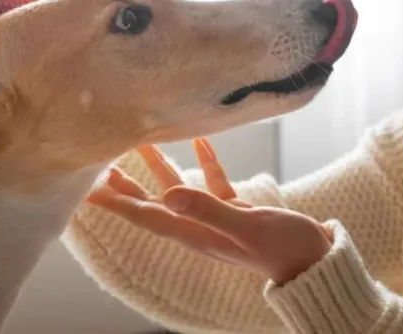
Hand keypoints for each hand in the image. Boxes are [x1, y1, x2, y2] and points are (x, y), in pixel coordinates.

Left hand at [87, 138, 333, 285]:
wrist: (316, 262)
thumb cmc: (285, 248)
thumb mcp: (247, 228)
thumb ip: (209, 210)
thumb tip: (168, 196)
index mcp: (196, 234)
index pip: (145, 215)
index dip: (115, 202)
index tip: (86, 188)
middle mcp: (200, 227)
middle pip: (152, 203)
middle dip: (126, 183)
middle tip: (98, 162)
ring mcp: (217, 219)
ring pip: (180, 189)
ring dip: (161, 166)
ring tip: (141, 140)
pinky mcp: (237, 212)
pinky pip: (214, 184)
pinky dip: (205, 163)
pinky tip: (204, 141)